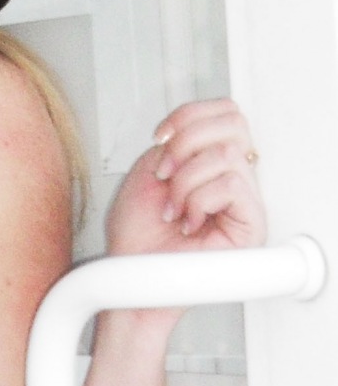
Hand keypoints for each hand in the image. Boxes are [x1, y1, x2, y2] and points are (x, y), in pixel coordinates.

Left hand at [106, 98, 265, 260]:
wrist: (133, 275)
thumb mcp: (150, 168)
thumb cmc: (137, 234)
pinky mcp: (253, 225)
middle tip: (164, 174)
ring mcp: (245, 201)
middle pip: (234, 122)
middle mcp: (233, 177)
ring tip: (174, 209)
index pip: (224, 111)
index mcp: (212, 161)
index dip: (190, 115)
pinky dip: (200, 200)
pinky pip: (234, 185)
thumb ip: (180, 140)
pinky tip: (189, 223)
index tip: (160, 139)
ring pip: (228, 154)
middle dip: (187, 142)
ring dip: (186, 180)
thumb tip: (199, 129)